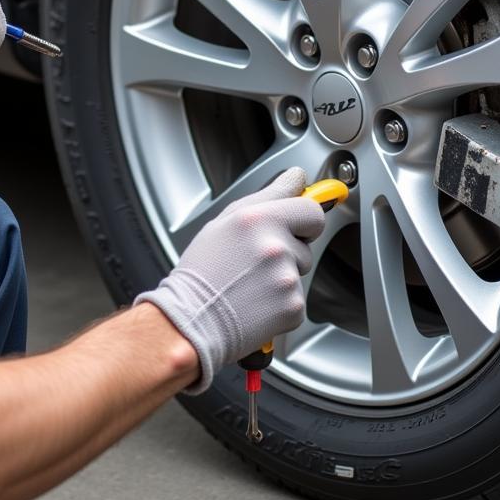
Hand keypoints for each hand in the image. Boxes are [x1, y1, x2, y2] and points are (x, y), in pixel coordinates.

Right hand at [135, 167, 325, 393]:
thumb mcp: (225, 222)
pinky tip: (256, 303)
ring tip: (251, 284)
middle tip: (261, 261)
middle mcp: (275, 246)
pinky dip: (280, 304)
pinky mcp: (292, 306)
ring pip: (300, 271)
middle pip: (308, 242)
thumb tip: (296, 177)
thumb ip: (267, 195)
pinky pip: (296, 298)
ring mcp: (286, 278)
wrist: (189, 322)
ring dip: (283, 276)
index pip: (310, 210)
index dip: (302, 219)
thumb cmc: (201, 274)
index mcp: (258, 219)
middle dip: (292, 247)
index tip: (296, 225)